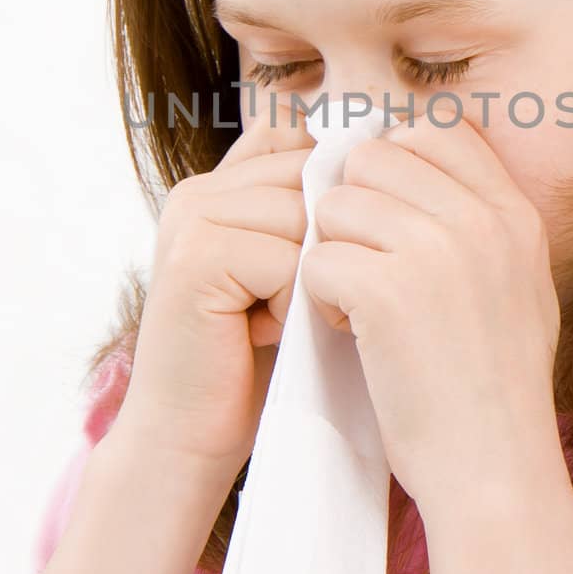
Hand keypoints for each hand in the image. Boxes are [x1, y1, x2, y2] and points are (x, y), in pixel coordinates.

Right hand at [114, 110, 314, 478]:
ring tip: (278, 317)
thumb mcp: (287, 272)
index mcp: (217, 185)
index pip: (297, 138)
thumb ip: (307, 216)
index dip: (330, 188)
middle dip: (325, 239)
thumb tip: (383, 163)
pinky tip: (267, 333)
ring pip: (304, 214)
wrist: (188, 436)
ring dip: (311, 274)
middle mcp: (198, 191)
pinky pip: (286, 257)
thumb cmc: (254, 359)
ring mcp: (191, 220)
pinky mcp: (196, 258)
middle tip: (294, 299)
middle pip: (309, 173)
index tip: (333, 247)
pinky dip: (293, 303)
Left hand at [300, 113, 563, 512]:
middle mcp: (481, 220)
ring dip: (334, 254)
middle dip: (352, 208)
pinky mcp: (386, 291)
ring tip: (360, 308)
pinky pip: (318, 259)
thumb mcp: (520, 287)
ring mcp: (435, 251)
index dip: (394, 163)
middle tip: (365, 267)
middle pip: (373, 157)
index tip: (385, 216)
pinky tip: (353, 334)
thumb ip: (480, 223)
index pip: (437, 128)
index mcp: (515, 214)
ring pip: (336, 205)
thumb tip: (412, 160)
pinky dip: (320, 299)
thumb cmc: (494, 391)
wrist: (494, 471)